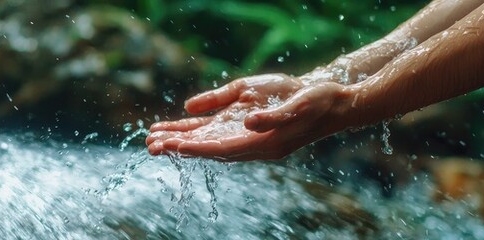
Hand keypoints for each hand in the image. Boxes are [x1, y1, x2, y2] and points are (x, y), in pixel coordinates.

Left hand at [146, 74, 353, 160]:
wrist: (332, 103)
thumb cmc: (316, 102)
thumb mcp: (295, 106)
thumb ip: (270, 117)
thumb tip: (246, 123)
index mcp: (263, 143)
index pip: (222, 149)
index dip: (197, 149)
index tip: (174, 148)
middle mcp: (252, 145)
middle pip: (208, 149)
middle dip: (180, 147)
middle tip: (151, 146)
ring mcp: (248, 138)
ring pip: (208, 141)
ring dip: (182, 140)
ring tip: (153, 139)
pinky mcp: (246, 127)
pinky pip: (215, 132)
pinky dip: (195, 131)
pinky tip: (177, 130)